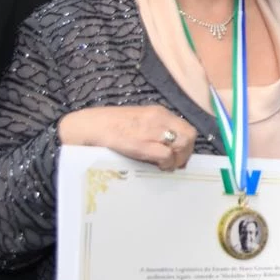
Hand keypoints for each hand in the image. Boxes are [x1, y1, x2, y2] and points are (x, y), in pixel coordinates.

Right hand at [58, 106, 196, 170]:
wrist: (90, 126)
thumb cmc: (111, 126)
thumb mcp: (139, 121)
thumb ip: (154, 129)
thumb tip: (169, 147)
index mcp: (159, 112)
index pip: (186, 127)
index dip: (187, 144)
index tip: (181, 155)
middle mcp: (159, 119)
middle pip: (189, 136)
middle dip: (186, 152)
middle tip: (177, 163)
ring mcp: (151, 131)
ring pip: (182, 145)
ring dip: (178, 159)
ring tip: (167, 166)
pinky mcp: (142, 144)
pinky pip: (166, 155)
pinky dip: (167, 164)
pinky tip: (158, 167)